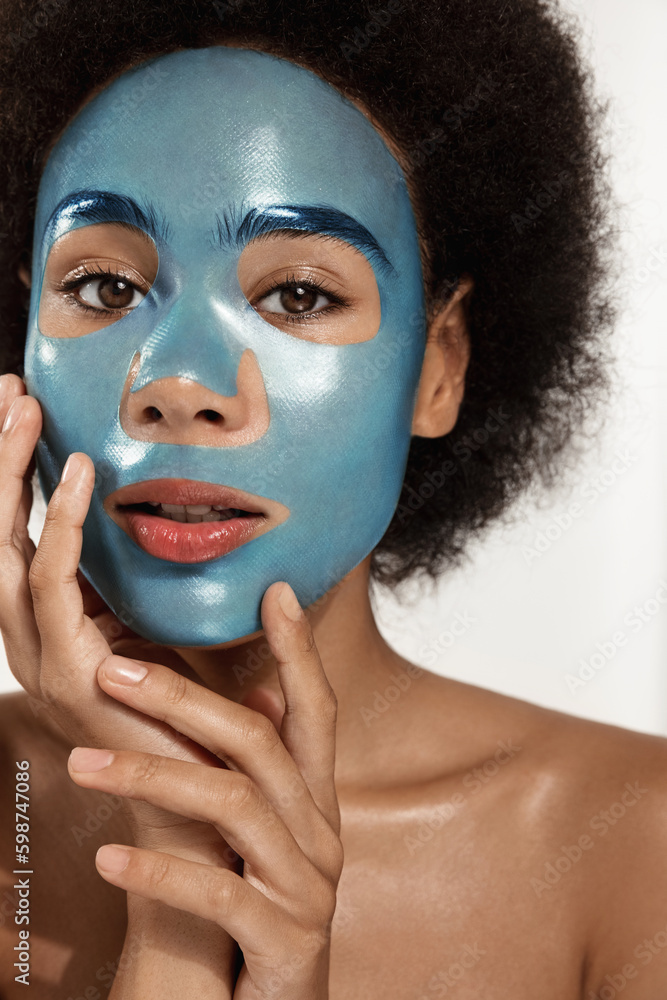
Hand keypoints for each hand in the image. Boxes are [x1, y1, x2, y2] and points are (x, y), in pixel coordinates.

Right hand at [0, 375, 240, 989]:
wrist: (203, 808)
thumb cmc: (197, 717)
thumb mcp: (177, 632)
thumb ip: (162, 583)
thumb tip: (187, 515)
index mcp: (58, 627)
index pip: (21, 537)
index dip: (18, 473)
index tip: (28, 406)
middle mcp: (35, 639)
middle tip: (6, 390)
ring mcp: (40, 658)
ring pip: (4, 551)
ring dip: (7, 478)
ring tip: (21, 411)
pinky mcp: (64, 673)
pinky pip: (49, 586)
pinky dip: (56, 527)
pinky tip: (76, 475)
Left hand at [67, 581, 342, 998]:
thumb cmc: (261, 900)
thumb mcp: (263, 828)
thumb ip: (251, 766)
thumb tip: (237, 692)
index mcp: (314, 795)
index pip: (317, 707)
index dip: (300, 649)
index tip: (277, 590)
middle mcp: (321, 829)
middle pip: (257, 743)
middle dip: (184, 701)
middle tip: (111, 671)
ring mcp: (306, 884)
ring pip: (234, 806)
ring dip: (153, 778)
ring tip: (80, 767)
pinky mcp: (282, 939)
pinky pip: (217, 892)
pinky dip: (159, 872)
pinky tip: (108, 859)